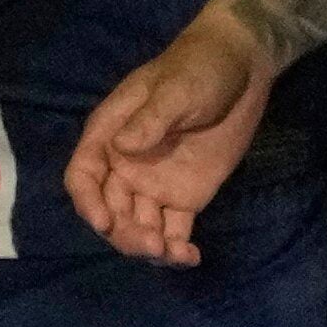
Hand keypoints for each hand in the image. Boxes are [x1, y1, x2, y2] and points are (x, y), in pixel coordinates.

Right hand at [64, 15, 271, 267]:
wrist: (242, 69)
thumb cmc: (199, 70)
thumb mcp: (175, 90)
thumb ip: (149, 120)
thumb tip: (122, 148)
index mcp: (110, 136)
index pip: (83, 177)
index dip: (88, 203)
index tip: (105, 223)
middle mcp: (125, 167)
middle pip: (110, 211)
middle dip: (125, 234)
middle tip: (155, 245)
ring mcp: (154, 184)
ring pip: (139, 226)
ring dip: (150, 247)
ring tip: (178, 255)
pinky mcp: (185, 197)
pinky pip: (173, 230)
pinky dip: (177, 249)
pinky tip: (191, 257)